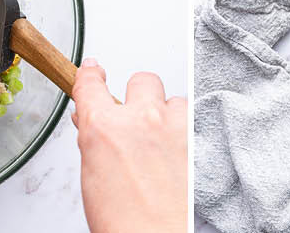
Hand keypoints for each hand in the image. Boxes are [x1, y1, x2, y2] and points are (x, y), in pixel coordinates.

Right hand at [70, 58, 187, 232]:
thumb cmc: (125, 223)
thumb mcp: (94, 178)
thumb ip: (96, 142)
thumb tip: (94, 126)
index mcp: (103, 128)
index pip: (90, 84)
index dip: (91, 76)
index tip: (94, 72)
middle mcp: (140, 119)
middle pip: (141, 80)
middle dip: (138, 96)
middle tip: (138, 120)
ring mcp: (173, 126)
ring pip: (173, 100)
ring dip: (168, 116)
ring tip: (164, 145)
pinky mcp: (199, 139)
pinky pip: (193, 119)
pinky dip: (187, 131)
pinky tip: (181, 154)